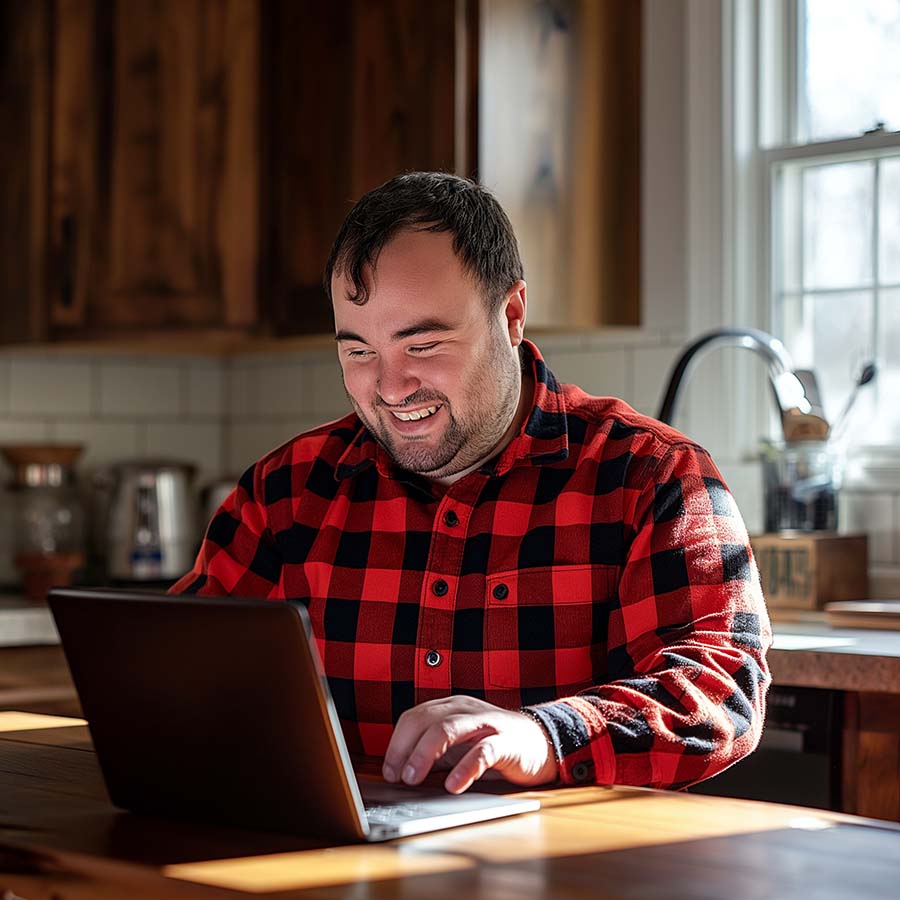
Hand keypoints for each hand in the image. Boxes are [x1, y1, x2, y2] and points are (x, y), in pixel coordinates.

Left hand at [382, 696, 558, 793]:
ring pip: (448, 729)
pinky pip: (482, 752)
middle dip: (405, 747)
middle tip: (396, 776)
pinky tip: (453, 785)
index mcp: (450, 707)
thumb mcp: (458, 745)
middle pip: (426, 719)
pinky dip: (464, 768)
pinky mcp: (505, 742)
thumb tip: (401, 774)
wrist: (540, 742)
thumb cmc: (493, 744)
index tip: (389, 771)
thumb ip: (434, 754)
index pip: (414, 717)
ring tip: (413, 778)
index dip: (396, 743)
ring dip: (425, 753)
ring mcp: (485, 723)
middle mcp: (465, 710)